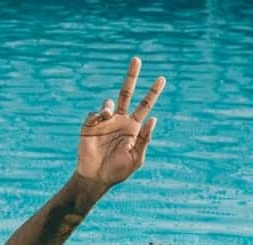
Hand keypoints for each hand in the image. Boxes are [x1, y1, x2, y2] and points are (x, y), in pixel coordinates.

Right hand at [75, 57, 164, 187]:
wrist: (95, 178)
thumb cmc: (117, 171)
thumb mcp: (136, 158)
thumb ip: (145, 139)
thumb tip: (154, 118)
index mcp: (133, 127)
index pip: (145, 105)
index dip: (153, 92)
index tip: (162, 78)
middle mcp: (120, 120)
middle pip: (127, 93)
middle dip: (131, 76)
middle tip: (137, 59)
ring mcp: (105, 122)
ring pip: (108, 103)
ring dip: (108, 106)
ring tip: (107, 114)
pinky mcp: (90, 125)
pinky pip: (94, 114)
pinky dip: (97, 115)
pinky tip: (98, 123)